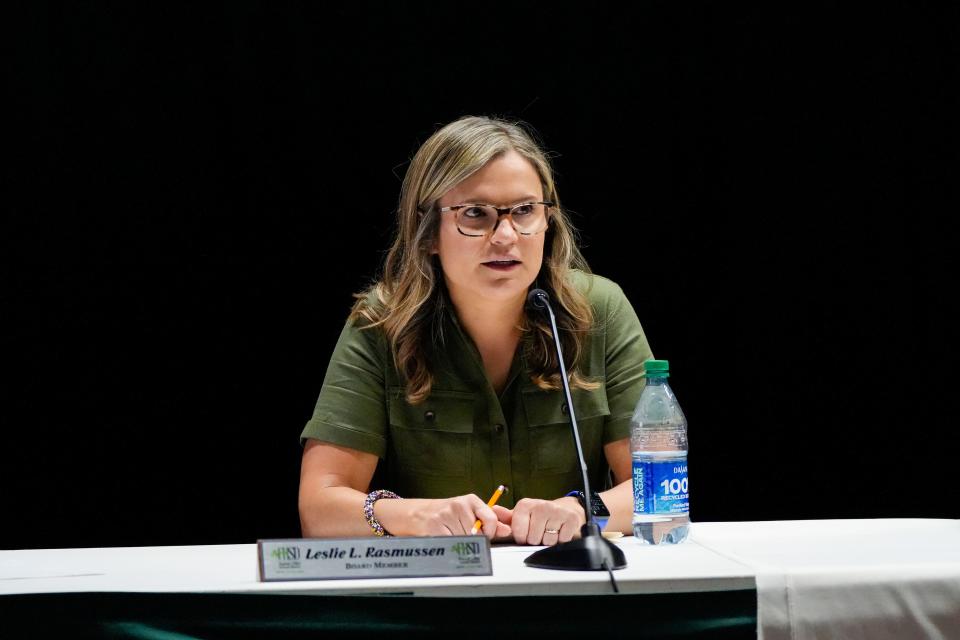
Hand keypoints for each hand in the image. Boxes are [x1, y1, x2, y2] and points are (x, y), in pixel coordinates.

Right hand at [376, 494, 510, 539]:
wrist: (419, 513)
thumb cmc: (447, 514)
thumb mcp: (470, 512)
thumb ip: (489, 521)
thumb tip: (507, 530)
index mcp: (471, 500)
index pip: (490, 519)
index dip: (490, 532)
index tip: (485, 535)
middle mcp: (458, 505)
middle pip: (477, 534)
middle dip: (471, 540)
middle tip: (461, 533)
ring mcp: (445, 516)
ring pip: (464, 541)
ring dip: (459, 544)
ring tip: (451, 534)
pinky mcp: (434, 527)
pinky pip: (451, 545)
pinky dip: (449, 546)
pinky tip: (444, 538)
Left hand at [492, 496, 584, 545]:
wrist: (565, 509)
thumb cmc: (539, 515)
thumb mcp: (522, 515)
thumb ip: (506, 517)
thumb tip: (493, 510)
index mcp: (525, 505)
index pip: (519, 533)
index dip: (522, 537)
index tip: (526, 531)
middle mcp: (541, 505)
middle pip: (533, 539)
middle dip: (536, 539)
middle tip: (540, 530)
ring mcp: (557, 511)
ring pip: (548, 541)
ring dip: (549, 540)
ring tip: (550, 530)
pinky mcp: (571, 519)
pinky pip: (562, 540)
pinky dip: (561, 540)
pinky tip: (560, 530)